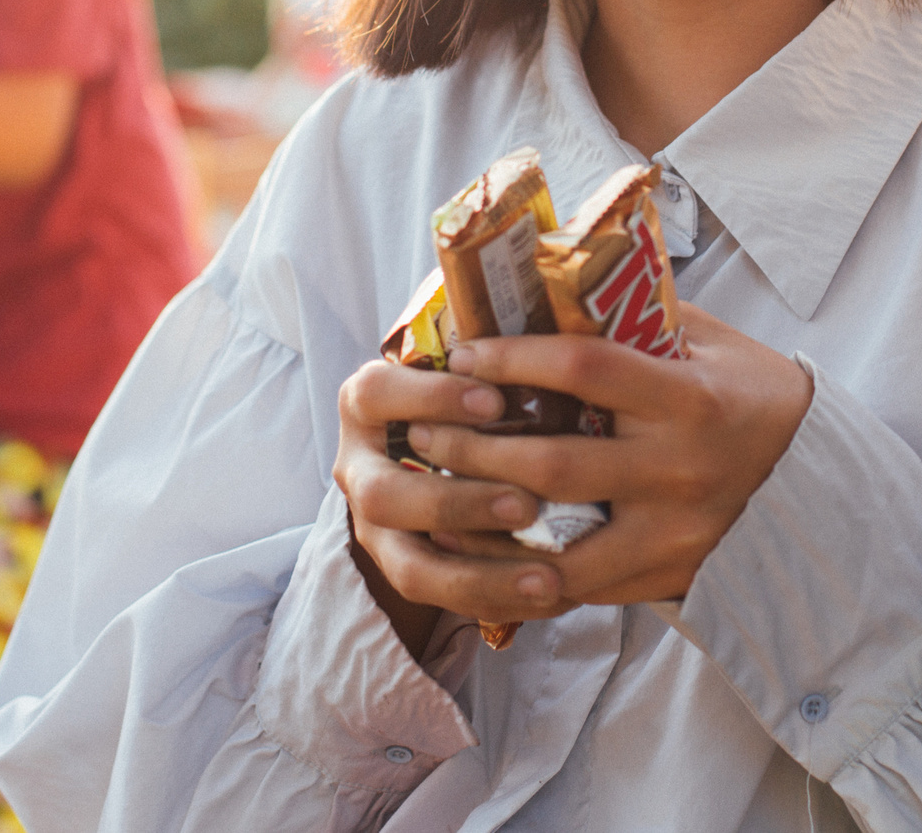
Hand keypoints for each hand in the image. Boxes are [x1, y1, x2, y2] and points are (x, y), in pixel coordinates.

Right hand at [334, 356, 556, 648]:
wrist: (437, 449)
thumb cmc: (473, 393)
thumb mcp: (471, 365)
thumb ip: (495, 355)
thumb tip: (561, 317)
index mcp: (370, 403)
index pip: (378, 395)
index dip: (430, 398)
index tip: (493, 400)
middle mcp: (359, 468)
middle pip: (383, 496)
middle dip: (457, 502)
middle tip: (526, 501)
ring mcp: (378, 528)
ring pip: (409, 567)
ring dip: (479, 573)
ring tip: (549, 574)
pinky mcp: (410, 571)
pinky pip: (447, 603)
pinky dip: (501, 601)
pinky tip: (557, 595)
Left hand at [401, 306, 812, 614]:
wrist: (818, 484)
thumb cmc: (752, 396)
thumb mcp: (710, 342)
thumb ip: (639, 319)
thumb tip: (551, 279)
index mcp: (689, 400)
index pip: (586, 370)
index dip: (516, 359)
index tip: (465, 354)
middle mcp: (678, 470)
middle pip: (554, 462)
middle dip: (476, 446)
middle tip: (423, 430)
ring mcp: (673, 534)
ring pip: (557, 539)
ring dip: (487, 518)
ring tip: (439, 494)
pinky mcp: (667, 577)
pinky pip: (580, 586)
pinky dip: (523, 571)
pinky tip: (480, 548)